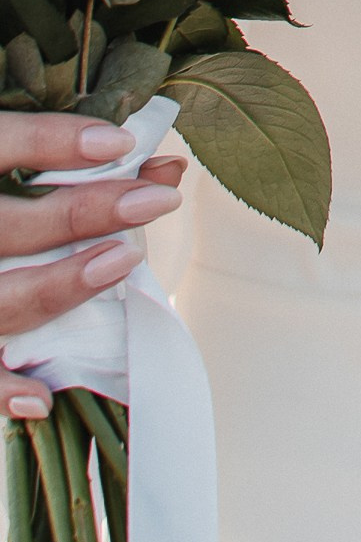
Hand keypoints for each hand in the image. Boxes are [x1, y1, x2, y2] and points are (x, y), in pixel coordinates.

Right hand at [0, 117, 184, 418]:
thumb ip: (62, 158)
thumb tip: (164, 170)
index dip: (52, 142)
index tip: (118, 143)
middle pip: (9, 228)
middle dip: (86, 213)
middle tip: (156, 200)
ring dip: (60, 286)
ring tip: (122, 262)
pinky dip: (0, 391)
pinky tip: (40, 398)